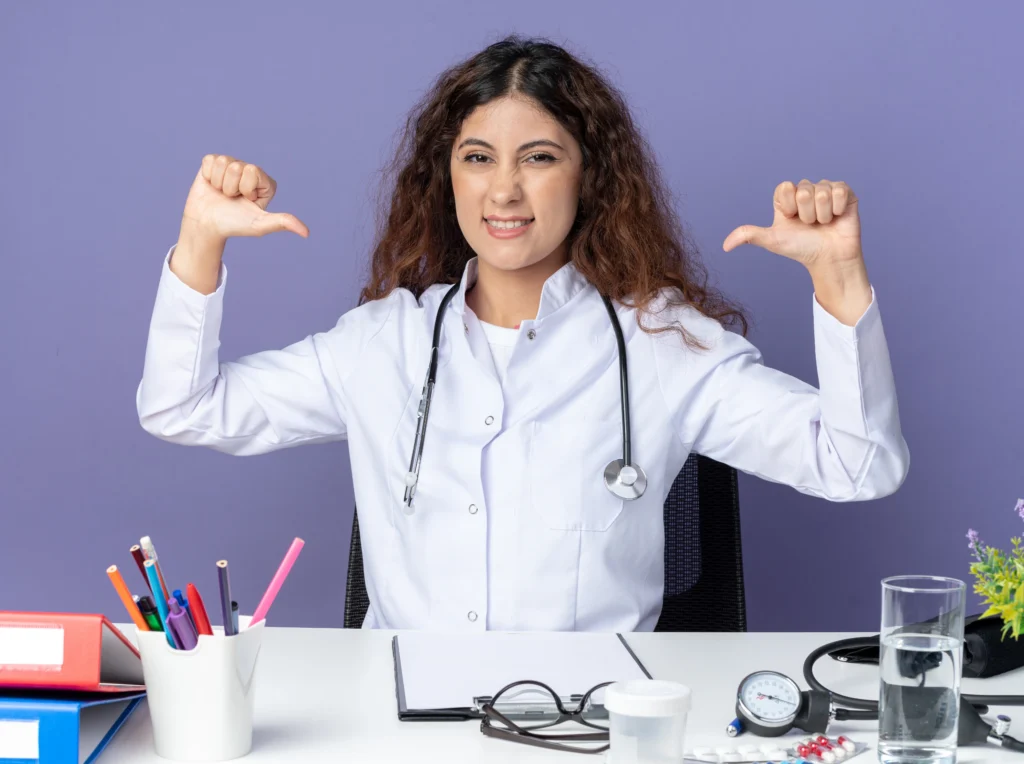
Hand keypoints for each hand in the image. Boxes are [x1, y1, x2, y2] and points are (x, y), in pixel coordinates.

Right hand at [181, 155, 309, 241]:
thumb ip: (282, 223)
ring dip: (219, 183)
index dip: (245, 188)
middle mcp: (251, 171)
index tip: (246, 201)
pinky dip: (208, 176)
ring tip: (222, 193)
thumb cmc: (235, 225)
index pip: (253, 171)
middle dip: (231, 187)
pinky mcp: (215, 163)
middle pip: (237, 166)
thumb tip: (306, 233)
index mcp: (265, 182)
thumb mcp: (260, 225)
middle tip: (232, 199)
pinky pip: (210, 160)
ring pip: (223, 162)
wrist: (207, 225)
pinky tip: (213, 185)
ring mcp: (233, 165)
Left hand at [722, 180, 860, 269]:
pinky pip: (839, 190)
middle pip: (803, 190)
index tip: (792, 219)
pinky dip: (837, 208)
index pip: (785, 187)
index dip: (789, 205)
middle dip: (806, 213)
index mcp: (787, 198)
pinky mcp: (845, 193)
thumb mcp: (772, 241)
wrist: (828, 259)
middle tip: (810, 225)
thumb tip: (725, 246)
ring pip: (821, 191)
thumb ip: (749, 236)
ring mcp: (825, 190)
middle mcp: (805, 191)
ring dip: (822, 213)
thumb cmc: (800, 249)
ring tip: (823, 223)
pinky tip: (836, 217)